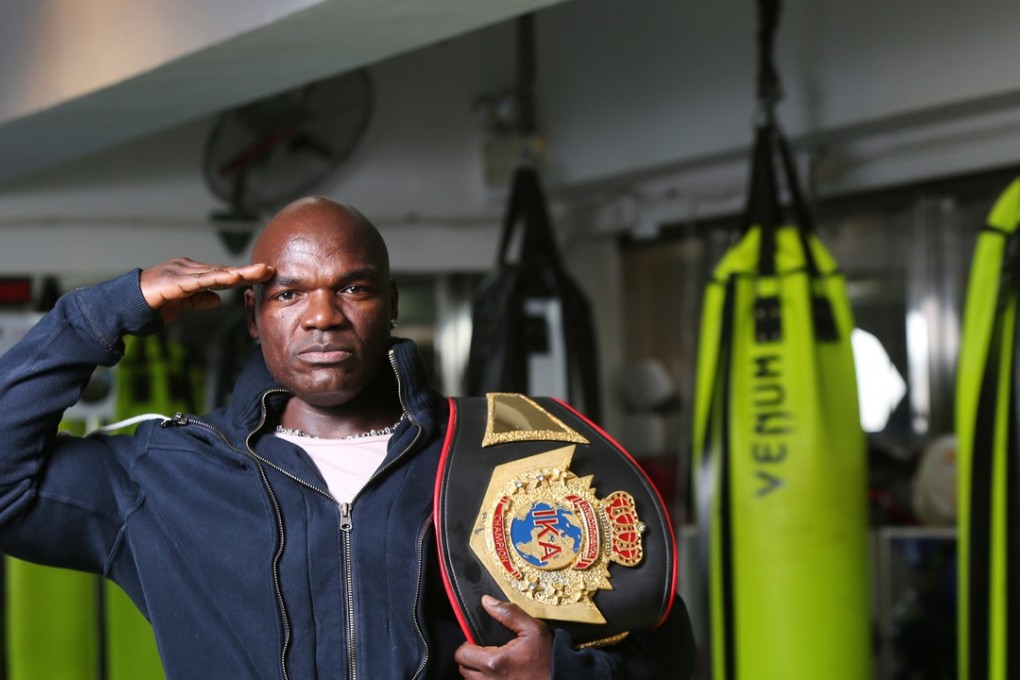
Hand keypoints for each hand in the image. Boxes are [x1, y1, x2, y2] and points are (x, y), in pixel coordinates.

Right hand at [140, 258, 273, 323]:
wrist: (123, 305)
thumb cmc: (152, 303)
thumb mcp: (181, 304)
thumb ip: (198, 300)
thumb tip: (218, 300)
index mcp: (192, 273)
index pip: (223, 274)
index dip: (244, 275)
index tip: (265, 275)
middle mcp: (188, 268)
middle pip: (223, 270)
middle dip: (248, 271)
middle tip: (270, 269)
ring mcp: (180, 272)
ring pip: (215, 273)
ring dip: (238, 273)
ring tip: (258, 272)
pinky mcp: (172, 282)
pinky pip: (198, 281)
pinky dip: (216, 279)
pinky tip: (232, 279)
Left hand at [454, 595, 551, 679]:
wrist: (563, 677)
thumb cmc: (549, 657)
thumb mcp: (532, 629)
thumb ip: (508, 613)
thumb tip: (487, 601)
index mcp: (494, 662)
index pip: (462, 654)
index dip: (467, 645)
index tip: (478, 642)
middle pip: (464, 670)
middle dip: (470, 659)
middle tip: (486, 652)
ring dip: (478, 673)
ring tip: (494, 664)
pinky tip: (501, 674)